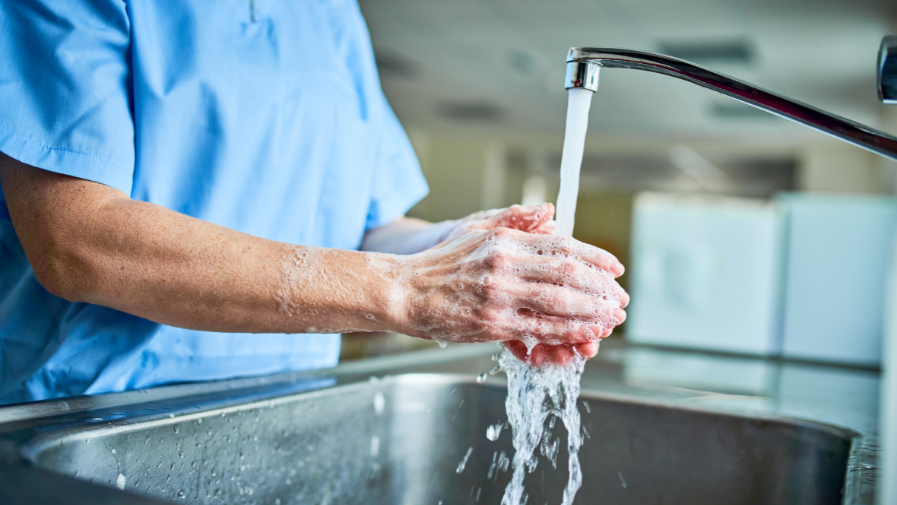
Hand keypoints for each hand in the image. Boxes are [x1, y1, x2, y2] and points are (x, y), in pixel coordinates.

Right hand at [396, 204, 627, 353]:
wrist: (404, 292)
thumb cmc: (441, 264)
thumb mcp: (476, 230)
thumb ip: (514, 220)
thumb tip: (550, 211)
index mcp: (504, 240)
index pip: (562, 245)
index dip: (595, 258)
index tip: (615, 269)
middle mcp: (504, 264)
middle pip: (568, 273)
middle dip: (601, 288)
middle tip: (621, 298)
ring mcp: (499, 295)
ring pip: (560, 303)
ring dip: (592, 312)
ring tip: (612, 318)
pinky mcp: (493, 324)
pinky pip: (540, 329)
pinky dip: (568, 332)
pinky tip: (585, 335)